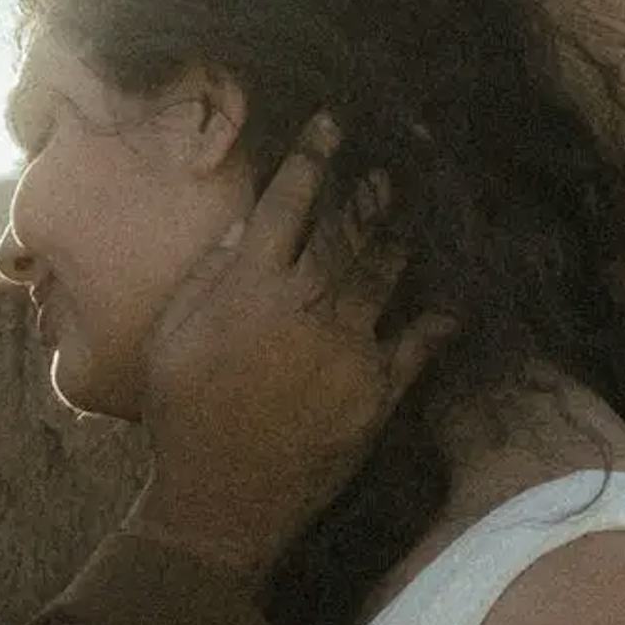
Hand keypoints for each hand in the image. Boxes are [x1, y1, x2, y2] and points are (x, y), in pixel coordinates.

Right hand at [128, 121, 452, 578]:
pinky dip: (436, 320)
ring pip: (386, 273)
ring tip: (411, 213)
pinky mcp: (377, 392)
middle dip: (369, 188)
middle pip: (349, 229)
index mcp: (250, 286)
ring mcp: (349, 348)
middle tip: (387, 162)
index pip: (288, 202)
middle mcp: (306, 306)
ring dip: (401, 237)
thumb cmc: (181, 416)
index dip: (312, 157)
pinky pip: (418, 345)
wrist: (221, 500)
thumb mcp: (172, 337)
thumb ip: (210, 276)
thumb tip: (245, 227)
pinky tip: (452, 301)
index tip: (331, 124)